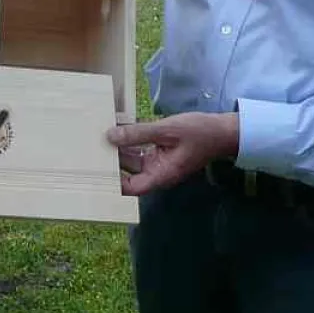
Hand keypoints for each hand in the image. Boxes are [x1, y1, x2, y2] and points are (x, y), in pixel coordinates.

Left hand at [107, 113, 239, 195]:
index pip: (131, 187)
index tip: (95, 170)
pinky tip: (118, 125)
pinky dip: (130, 138)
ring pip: (132, 157)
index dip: (113, 182)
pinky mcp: (160, 150)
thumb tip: (110, 136)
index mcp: (161, 174)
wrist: (223, 130)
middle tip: (90, 146)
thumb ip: (138, 133)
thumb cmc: (199, 133)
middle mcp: (158, 171)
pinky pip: (140, 147)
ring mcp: (159, 161)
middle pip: (128, 171)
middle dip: (112, 160)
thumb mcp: (166, 130)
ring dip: (119, 146)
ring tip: (98, 134)